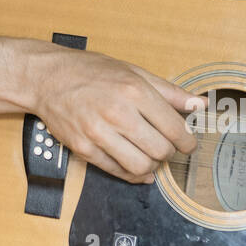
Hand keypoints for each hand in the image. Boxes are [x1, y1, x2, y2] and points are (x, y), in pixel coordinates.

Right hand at [29, 46, 202, 183]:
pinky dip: (131, 174)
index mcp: (134, 90)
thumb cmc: (89, 71)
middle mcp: (117, 112)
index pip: (174, 128)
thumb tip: (199, 105)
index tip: (187, 144)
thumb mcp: (133, 72)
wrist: (46, 78)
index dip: (187, 141)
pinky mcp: (84, 148)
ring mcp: (98, 132)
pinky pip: (117, 171)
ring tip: (149, 156)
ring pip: (141, 166)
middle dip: (168, 153)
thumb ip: (168, 91)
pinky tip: (135, 166)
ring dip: (151, 166)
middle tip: (165, 147)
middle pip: (161, 150)